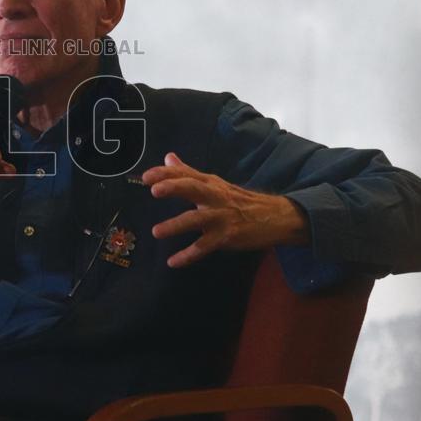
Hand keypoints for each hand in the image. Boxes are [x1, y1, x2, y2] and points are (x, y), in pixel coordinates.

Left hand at [143, 152, 308, 267]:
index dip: (165, 173)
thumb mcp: (215, 183)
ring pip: (196, 220)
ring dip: (176, 225)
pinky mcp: (227, 237)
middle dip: (174, 188)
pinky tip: (173, 262)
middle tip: (154, 191)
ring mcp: (221, 217)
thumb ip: (188, 172)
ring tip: (156, 232)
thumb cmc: (239, 200)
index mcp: (210, 183)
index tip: (146, 176)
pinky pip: (204, 247)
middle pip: (193, 188)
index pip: (185, 174)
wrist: (274, 217)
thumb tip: (167, 157)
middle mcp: (215, 197)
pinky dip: (188, 255)